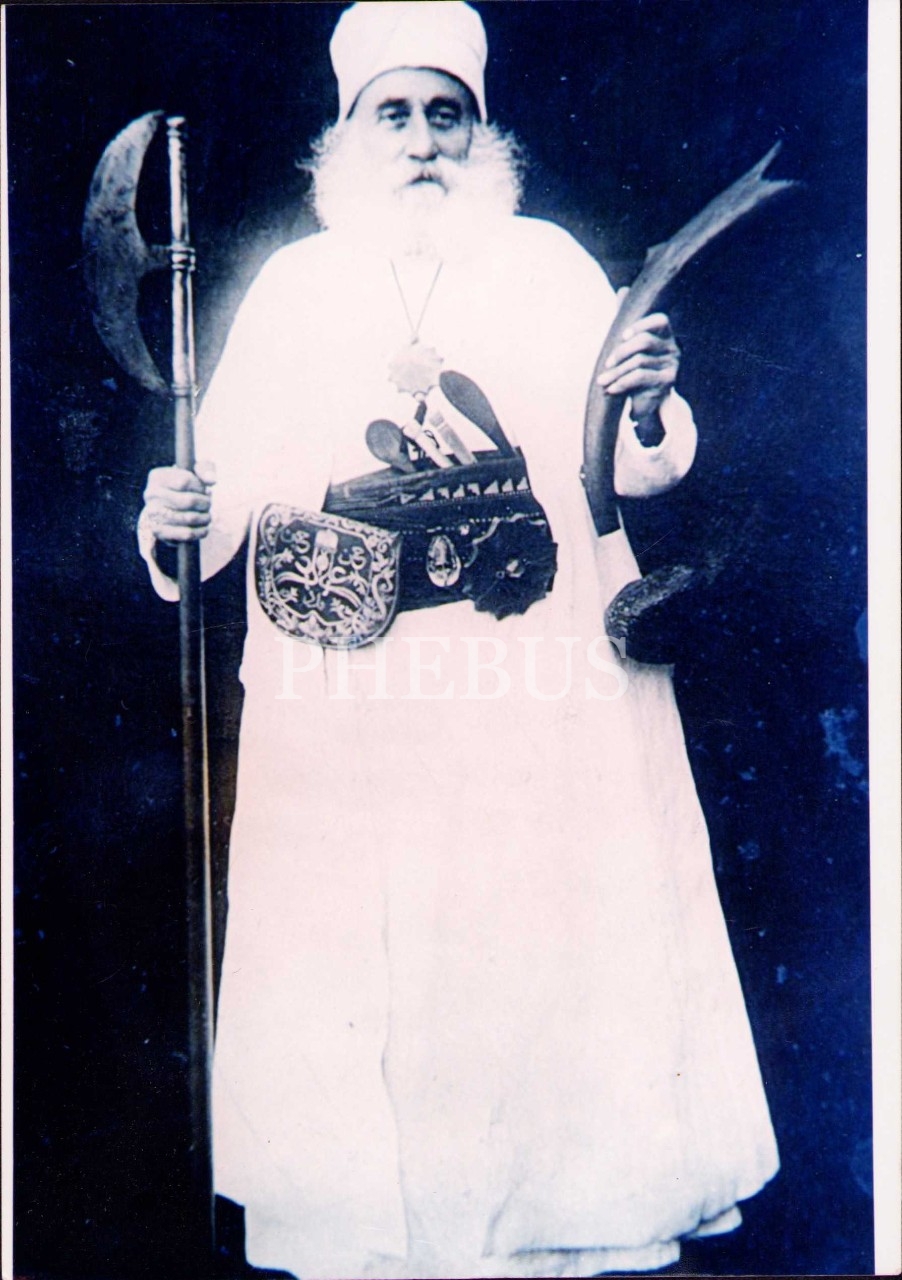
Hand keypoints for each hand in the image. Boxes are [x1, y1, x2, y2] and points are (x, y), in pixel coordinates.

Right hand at [141, 460, 215, 542]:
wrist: (169, 509)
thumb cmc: (186, 488)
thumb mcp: (195, 472)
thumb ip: (205, 469)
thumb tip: (211, 480)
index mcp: (157, 477)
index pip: (185, 481)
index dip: (200, 487)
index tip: (203, 490)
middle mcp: (151, 495)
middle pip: (188, 501)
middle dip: (205, 504)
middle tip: (208, 505)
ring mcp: (152, 514)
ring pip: (190, 518)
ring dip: (205, 518)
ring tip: (207, 516)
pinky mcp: (159, 532)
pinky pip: (186, 534)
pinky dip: (201, 531)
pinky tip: (204, 527)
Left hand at [596, 297, 680, 420]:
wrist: (643, 403)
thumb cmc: (634, 370)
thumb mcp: (628, 345)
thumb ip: (626, 318)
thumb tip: (623, 290)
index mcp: (664, 334)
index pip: (660, 320)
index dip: (641, 325)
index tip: (623, 335)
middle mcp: (673, 347)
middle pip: (645, 341)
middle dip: (621, 352)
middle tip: (606, 364)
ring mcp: (672, 364)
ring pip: (639, 361)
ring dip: (617, 372)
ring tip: (602, 381)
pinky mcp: (668, 381)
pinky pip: (641, 377)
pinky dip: (622, 383)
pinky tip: (611, 389)